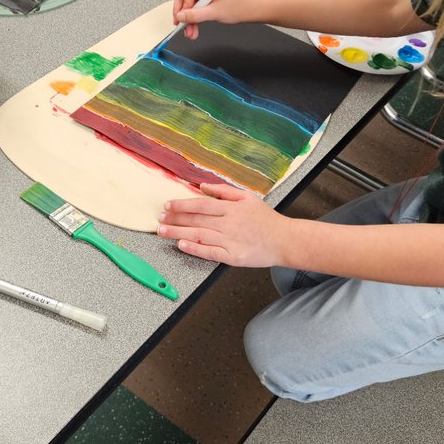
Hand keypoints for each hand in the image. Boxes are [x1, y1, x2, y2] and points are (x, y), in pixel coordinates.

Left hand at [157, 183, 292, 266]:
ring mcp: (230, 240)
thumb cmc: (266, 219)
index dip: (182, 204)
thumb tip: (202, 186)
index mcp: (231, 208)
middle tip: (159, 219)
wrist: (285, 240)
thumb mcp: (247, 197)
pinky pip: (210, 252)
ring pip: (199, 235)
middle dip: (175, 219)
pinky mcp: (233, 256)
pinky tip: (182, 244)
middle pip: (196, 219)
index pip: (201, 204)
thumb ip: (224, 191)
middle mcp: (228, 223)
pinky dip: (194, 248)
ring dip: (178, 232)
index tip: (168, 205)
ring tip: (162, 231)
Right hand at [173, 0, 254, 39]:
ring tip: (190, 33)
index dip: (182, 4)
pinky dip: (195, 16)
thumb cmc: (238, 8)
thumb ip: (195, 15)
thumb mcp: (214, 13)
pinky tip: (194, 28)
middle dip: (183, 12)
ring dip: (189, 18)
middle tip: (182, 26)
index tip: (183, 18)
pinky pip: (197, 5)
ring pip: (190, 3)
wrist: (251, 10)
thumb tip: (180, 16)